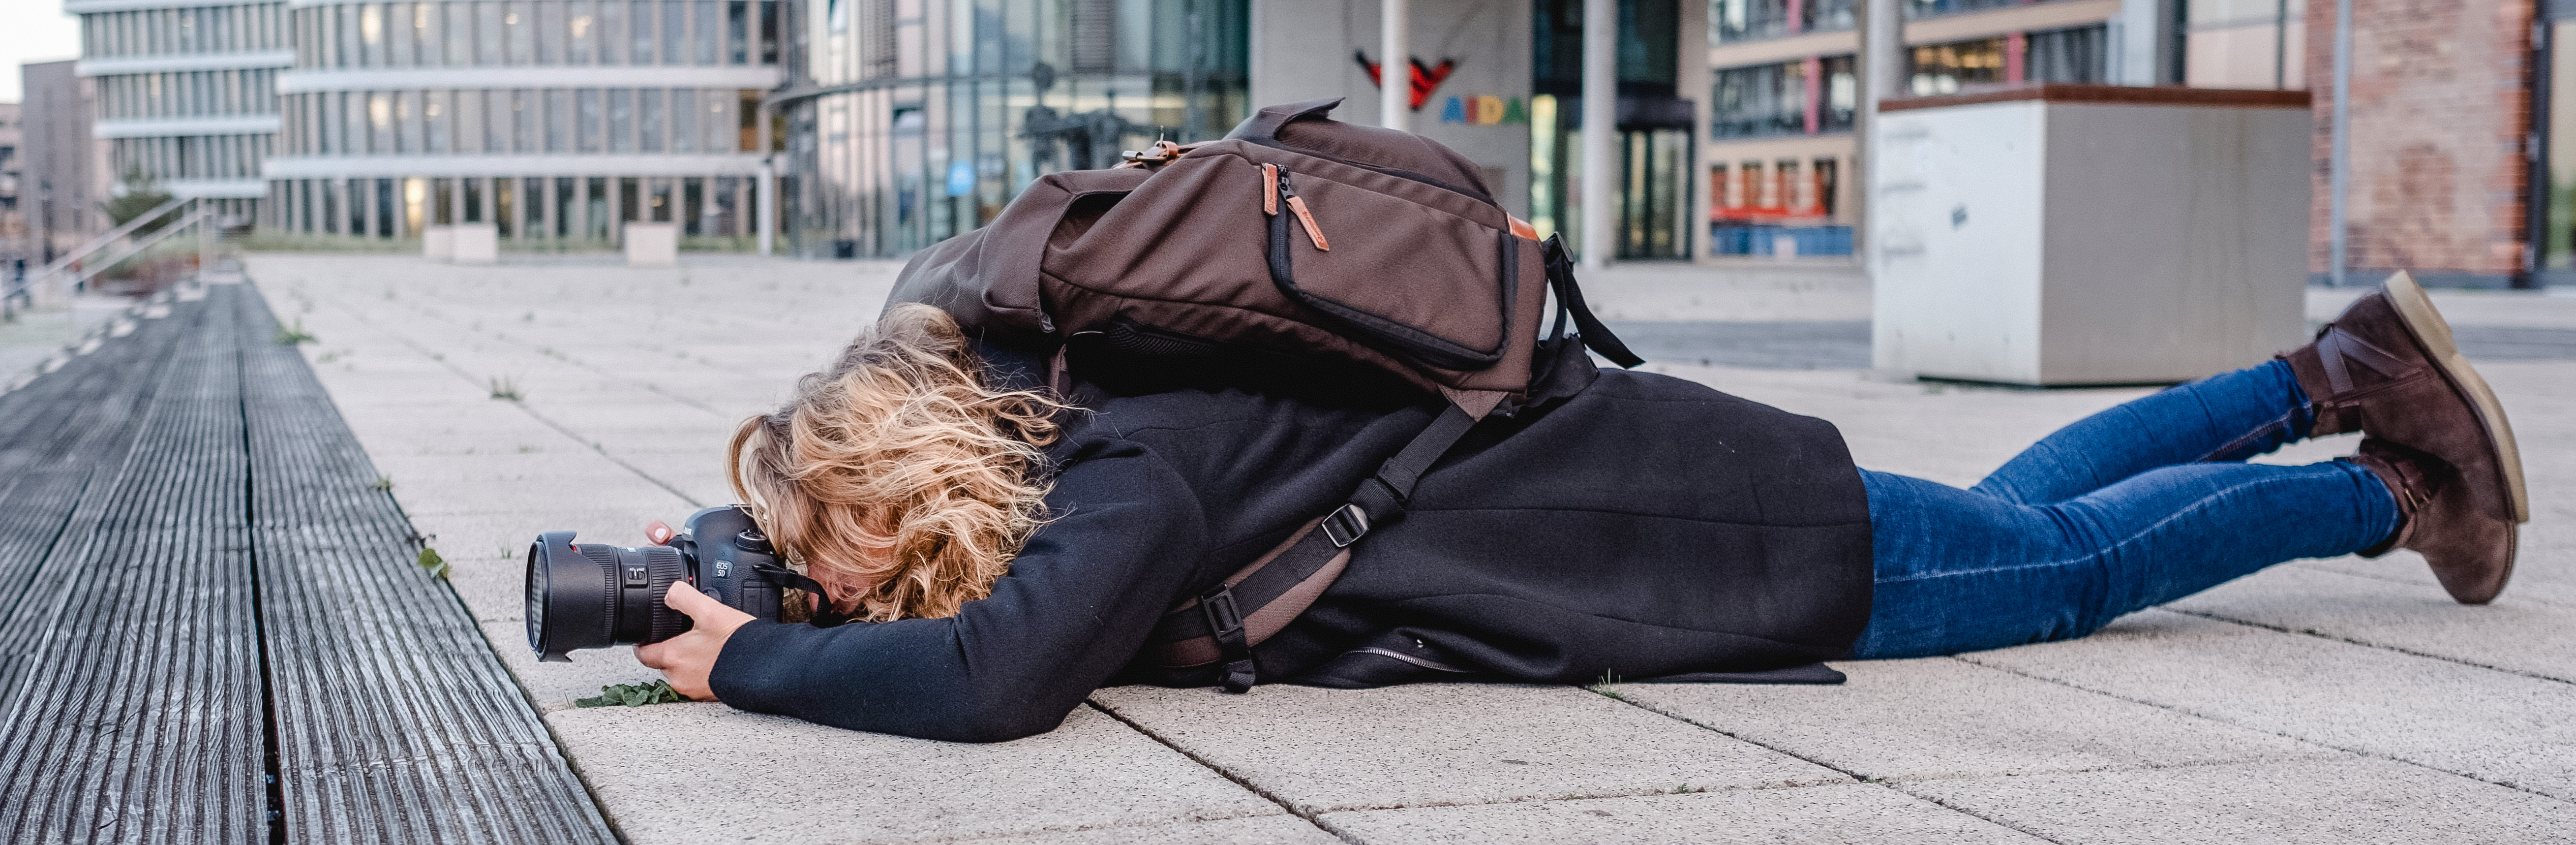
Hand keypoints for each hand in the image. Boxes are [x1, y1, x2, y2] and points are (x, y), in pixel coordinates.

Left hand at [634, 582, 754, 701]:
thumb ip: (684, 597)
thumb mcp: (710, 610)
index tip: (647, 636)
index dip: (644, 642)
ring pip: (680, 672)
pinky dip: (701, 671)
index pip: (643, 653)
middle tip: (684, 636)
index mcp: (673, 657)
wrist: (764, 667)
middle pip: (662, 662)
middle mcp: (679, 677)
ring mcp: (693, 689)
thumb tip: (670, 593)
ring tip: (703, 646)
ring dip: (686, 661)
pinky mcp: (708, 695)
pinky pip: (697, 681)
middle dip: (670, 650)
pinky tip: (715, 659)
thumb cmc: (738, 643)